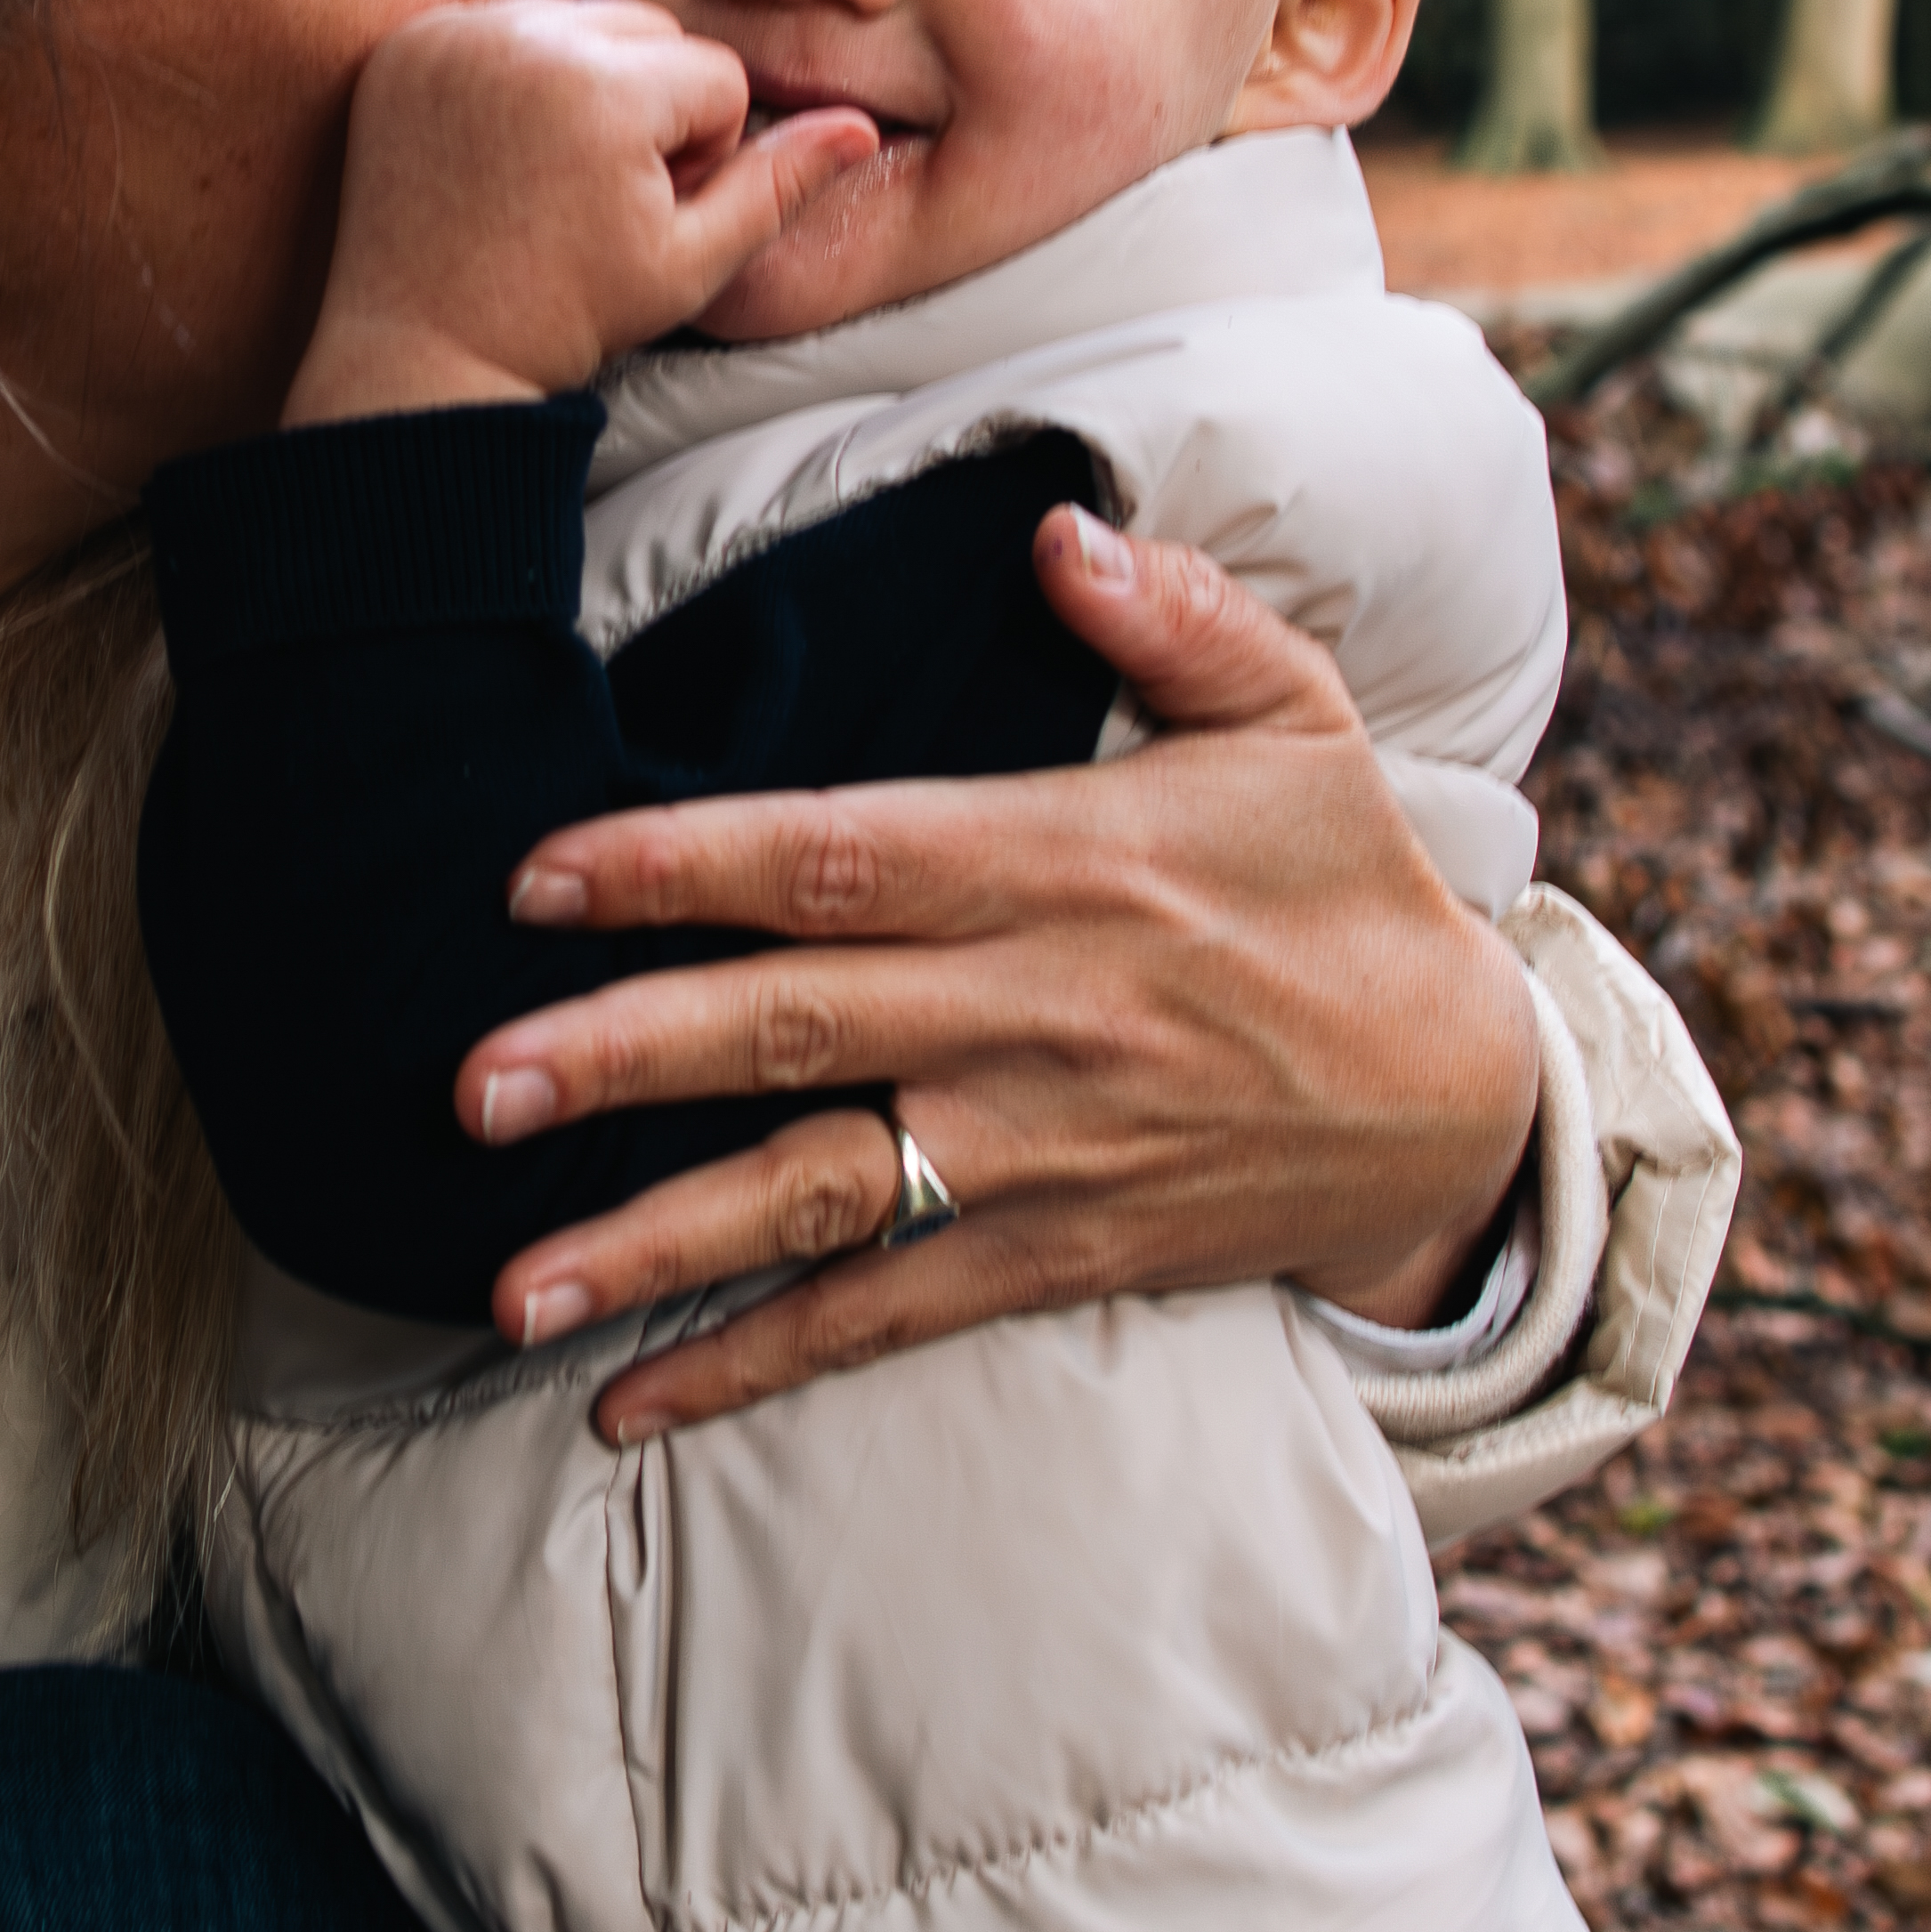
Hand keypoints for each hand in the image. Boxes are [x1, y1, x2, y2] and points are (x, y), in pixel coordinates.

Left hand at [284, 0, 874, 423]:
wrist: (425, 352)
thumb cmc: (564, 318)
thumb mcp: (691, 263)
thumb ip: (778, 184)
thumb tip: (861, 126)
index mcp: (602, 90)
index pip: (714, 75)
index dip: (702, 153)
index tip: (643, 212)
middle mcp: (523, 41)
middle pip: (650, 30)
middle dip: (649, 103)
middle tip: (597, 195)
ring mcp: (456, 37)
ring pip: (580, 20)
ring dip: (587, 80)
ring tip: (552, 174)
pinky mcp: (410, 46)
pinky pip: (505, 27)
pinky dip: (516, 74)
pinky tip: (501, 151)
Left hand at [471, 504, 1540, 1442]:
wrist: (1461, 1105)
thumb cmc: (1348, 888)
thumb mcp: (1299, 723)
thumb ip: (1178, 614)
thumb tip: (1058, 529)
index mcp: (1064, 867)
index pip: (842, 860)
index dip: (686, 866)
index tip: (540, 872)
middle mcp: (1032, 1016)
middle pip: (795, 1030)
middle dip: (622, 1057)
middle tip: (469, 1085)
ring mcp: (1036, 1151)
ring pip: (816, 1197)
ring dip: (653, 1244)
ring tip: (505, 1287)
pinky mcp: (1052, 1258)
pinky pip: (881, 1318)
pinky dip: (752, 1364)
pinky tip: (626, 1402)